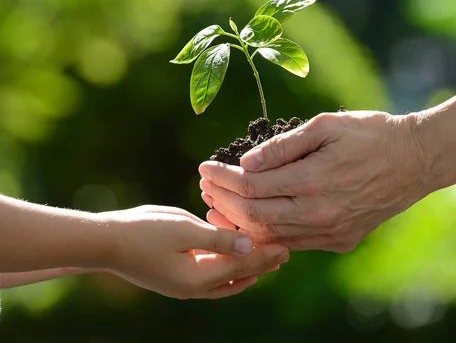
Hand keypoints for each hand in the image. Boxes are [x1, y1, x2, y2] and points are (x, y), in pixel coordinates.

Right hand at [97, 205, 288, 298]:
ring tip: (266, 260)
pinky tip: (235, 262)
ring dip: (248, 270)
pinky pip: (213, 280)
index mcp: (199, 278)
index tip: (287, 246)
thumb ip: (218, 240)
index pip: (242, 266)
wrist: (107, 243)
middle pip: (239, 277)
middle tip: (284, 253)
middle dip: (262, 265)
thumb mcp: (184, 230)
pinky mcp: (177, 280)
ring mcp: (185, 287)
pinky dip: (230, 271)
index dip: (265, 255)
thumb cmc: (144, 231)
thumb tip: (250, 247)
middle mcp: (195, 288)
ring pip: (227, 282)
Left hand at [199, 111, 429, 252]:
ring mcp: (330, 232)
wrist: (416, 160)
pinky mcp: (340, 240)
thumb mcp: (327, 126)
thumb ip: (285, 146)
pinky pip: (293, 243)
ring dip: (240, 221)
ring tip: (218, 206)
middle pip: (254, 215)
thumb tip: (246, 162)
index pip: (251, 186)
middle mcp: (319, 213)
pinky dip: (268, 234)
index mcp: (313, 180)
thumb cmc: (372, 134)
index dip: (222, 178)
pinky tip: (254, 221)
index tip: (205, 167)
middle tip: (204, 186)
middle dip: (222, 200)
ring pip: (270, 235)